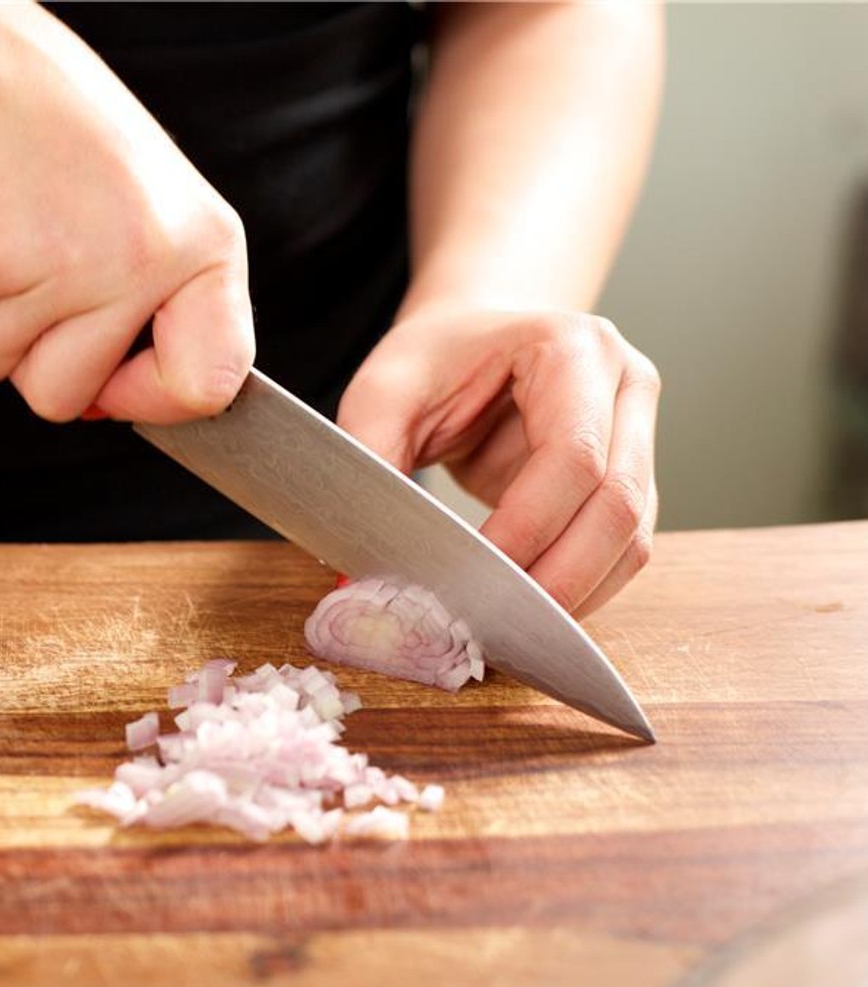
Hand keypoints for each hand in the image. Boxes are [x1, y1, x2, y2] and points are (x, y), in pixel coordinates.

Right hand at [0, 5, 253, 423]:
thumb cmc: (57, 133)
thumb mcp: (150, 211)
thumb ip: (156, 308)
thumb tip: (115, 406)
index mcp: (203, 247)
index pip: (210, 383)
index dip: (151, 399)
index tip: (116, 377)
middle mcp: (143, 257)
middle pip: (68, 398)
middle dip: (32, 355)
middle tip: (35, 265)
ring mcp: (62, 261)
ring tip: (4, 232)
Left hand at [337, 305, 659, 615]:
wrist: (471, 342)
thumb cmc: (431, 361)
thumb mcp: (382, 394)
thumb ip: (369, 465)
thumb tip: (361, 571)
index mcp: (573, 347)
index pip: (573, 455)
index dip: (526, 528)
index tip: (468, 579)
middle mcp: (625, 387)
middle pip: (617, 504)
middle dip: (555, 578)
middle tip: (488, 625)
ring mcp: (639, 437)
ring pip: (631, 540)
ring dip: (572, 595)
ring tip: (503, 629)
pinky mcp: (631, 484)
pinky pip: (622, 554)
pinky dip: (578, 592)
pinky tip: (525, 614)